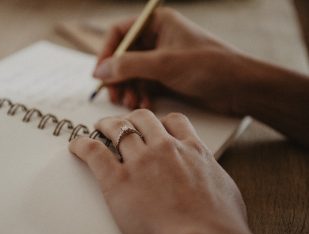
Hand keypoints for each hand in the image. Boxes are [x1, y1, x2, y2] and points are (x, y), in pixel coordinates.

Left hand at [69, 109, 265, 233]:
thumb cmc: (220, 226)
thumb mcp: (224, 190)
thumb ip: (210, 175)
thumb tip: (208, 177)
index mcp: (191, 150)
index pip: (173, 121)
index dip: (160, 121)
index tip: (152, 126)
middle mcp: (165, 148)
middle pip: (142, 118)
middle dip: (130, 119)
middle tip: (122, 125)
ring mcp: (140, 161)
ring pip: (117, 128)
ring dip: (105, 125)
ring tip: (98, 128)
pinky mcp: (118, 180)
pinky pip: (93, 152)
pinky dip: (82, 145)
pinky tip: (76, 146)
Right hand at [93, 8, 249, 112]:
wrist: (239, 88)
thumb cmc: (208, 66)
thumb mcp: (163, 63)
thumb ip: (128, 65)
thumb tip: (99, 71)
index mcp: (157, 23)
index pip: (120, 33)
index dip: (107, 53)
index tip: (99, 74)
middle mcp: (158, 39)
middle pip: (124, 56)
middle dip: (118, 77)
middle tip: (114, 95)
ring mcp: (163, 59)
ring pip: (133, 72)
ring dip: (129, 89)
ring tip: (131, 104)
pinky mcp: (168, 76)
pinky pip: (145, 84)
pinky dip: (141, 94)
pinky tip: (144, 105)